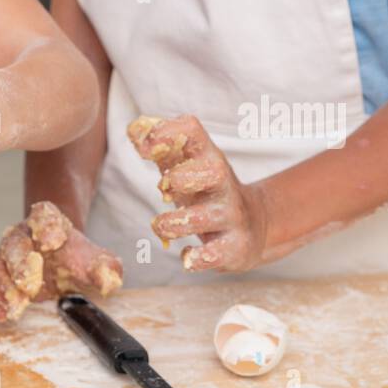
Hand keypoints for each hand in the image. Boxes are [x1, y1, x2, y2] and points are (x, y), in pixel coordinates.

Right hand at [0, 201, 122, 322]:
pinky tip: (0, 316)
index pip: (44, 216)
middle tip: (29, 285)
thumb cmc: (75, 260)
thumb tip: (108, 281)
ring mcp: (6, 257)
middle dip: (20, 264)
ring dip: (4, 288)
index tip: (52, 242)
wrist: (58, 266)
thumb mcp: (96, 261)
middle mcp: (22, 236)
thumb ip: (105, 269)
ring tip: (15, 308)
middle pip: (15, 244)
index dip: (46, 226)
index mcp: (47, 222)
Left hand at [128, 115, 269, 272]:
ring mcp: (231, 217)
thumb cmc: (206, 192)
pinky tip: (186, 256)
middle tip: (164, 188)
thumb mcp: (186, 167)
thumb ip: (160, 148)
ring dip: (175, 223)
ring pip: (206, 217)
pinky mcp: (234, 248)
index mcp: (208, 159)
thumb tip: (133, 129)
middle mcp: (224, 185)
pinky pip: (214, 255)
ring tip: (161, 226)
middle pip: (213, 171)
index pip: (193, 131)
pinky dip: (196, 258)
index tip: (143, 148)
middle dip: (183, 178)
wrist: (254, 225)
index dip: (166, 133)